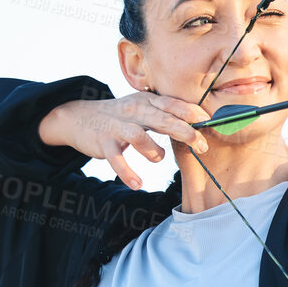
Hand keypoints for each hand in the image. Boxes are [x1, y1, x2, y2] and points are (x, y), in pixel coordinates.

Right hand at [38, 92, 209, 189]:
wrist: (79, 117)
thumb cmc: (121, 115)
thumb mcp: (143, 107)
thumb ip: (165, 113)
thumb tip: (198, 123)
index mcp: (146, 102)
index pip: (173, 104)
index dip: (192, 113)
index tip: (209, 122)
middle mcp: (134, 112)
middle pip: (162, 120)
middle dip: (185, 132)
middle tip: (201, 145)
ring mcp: (117, 127)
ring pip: (139, 137)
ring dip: (154, 151)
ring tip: (160, 158)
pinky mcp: (104, 143)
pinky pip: (117, 160)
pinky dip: (127, 173)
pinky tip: (138, 184)